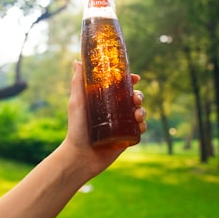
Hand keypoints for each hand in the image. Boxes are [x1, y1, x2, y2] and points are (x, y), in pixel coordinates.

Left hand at [62, 60, 146, 178]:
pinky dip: (143, 126)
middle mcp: (115, 111)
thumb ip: (77, 82)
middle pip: (133, 98)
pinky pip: (140, 130)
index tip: (135, 78)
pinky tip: (140, 126)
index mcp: (105, 100)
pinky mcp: (126, 138)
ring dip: (143, 111)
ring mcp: (121, 125)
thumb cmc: (75, 128)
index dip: (130, 80)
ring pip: (140, 113)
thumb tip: (77, 61)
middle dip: (139, 96)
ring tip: (137, 115)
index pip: (121, 87)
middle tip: (135, 99)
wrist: (80, 156)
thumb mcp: (76, 102)